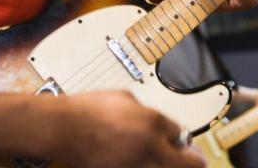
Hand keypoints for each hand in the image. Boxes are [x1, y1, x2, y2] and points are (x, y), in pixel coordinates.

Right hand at [57, 91, 204, 167]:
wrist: (62, 129)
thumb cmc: (86, 110)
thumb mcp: (123, 97)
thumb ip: (145, 111)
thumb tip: (155, 121)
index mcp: (152, 122)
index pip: (182, 135)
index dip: (185, 139)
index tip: (185, 144)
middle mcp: (150, 147)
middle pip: (187, 164)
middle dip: (192, 161)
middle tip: (194, 161)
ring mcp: (137, 166)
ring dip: (167, 165)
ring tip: (161, 160)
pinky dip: (148, 167)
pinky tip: (141, 162)